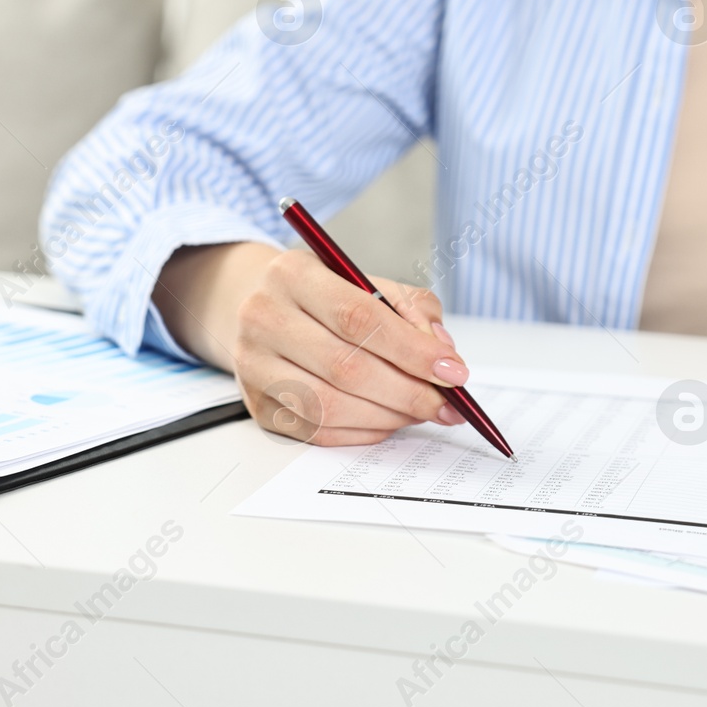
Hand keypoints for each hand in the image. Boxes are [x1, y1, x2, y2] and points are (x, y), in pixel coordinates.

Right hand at [155, 243, 469, 445]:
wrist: (256, 304)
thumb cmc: (322, 294)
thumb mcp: (367, 281)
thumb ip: (412, 309)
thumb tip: (442, 351)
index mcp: (292, 274)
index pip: (359, 317)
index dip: (411, 350)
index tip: (452, 371)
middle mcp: (264, 318)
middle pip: (345, 368)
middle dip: (408, 392)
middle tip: (446, 404)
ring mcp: (254, 366)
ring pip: (330, 406)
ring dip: (388, 416)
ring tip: (420, 411)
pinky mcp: (257, 406)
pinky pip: (318, 432)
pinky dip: (363, 432)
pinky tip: (387, 420)